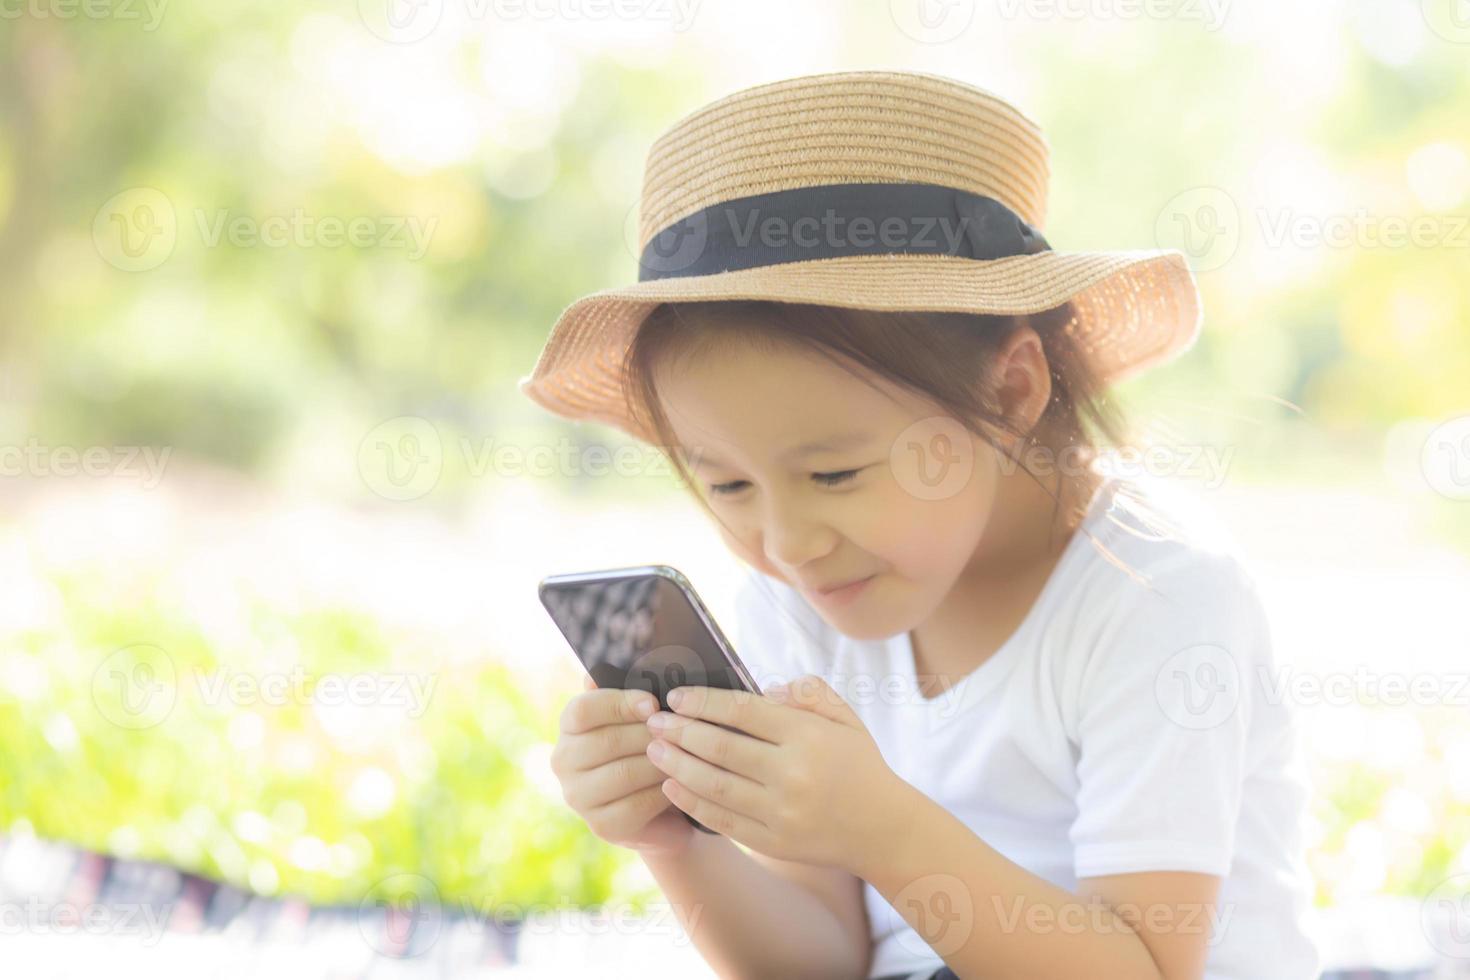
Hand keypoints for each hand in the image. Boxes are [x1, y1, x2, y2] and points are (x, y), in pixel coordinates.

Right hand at [549, 674, 695, 856]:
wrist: (662, 810)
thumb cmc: (649, 751)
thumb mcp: (639, 720)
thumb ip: (627, 696)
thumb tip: (607, 671)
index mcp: (569, 728)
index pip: (582, 710)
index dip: (619, 703)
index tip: (654, 703)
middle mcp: (564, 762)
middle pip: (606, 741)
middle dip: (649, 734)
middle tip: (679, 730)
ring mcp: (579, 797)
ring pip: (623, 773)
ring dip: (660, 761)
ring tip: (686, 752)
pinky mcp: (602, 826)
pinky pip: (636, 804)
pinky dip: (663, 790)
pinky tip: (680, 780)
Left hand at [645, 675, 901, 871]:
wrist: (883, 828)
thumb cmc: (859, 764)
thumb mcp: (845, 717)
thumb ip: (808, 692)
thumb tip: (764, 690)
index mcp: (807, 736)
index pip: (742, 711)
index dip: (703, 702)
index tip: (676, 696)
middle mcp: (791, 774)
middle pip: (719, 748)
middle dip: (679, 732)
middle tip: (653, 721)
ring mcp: (780, 812)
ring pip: (713, 785)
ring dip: (676, 765)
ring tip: (654, 750)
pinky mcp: (772, 841)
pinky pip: (721, 819)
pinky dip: (691, 801)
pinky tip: (671, 785)